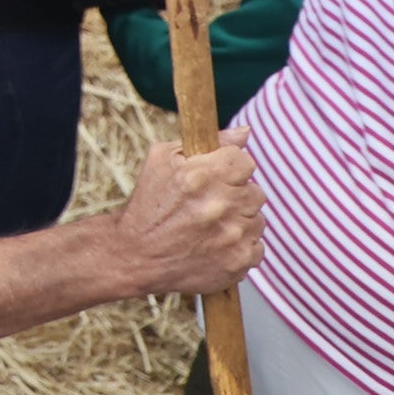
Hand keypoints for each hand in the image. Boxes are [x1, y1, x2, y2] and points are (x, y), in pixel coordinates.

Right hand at [112, 136, 261, 296]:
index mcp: (202, 176)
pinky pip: (256, 247)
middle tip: (211, 204)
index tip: (218, 177)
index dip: (231, 168)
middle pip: (255, 191)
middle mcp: (221, 205)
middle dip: (236, 195)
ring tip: (211, 227)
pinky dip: (240, 247)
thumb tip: (245, 132)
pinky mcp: (239, 262)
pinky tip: (216, 245)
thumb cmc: (149, 205)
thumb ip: (209, 142)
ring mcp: (233, 236)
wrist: (135, 256)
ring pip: (257, 220)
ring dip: (239, 221)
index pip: (245, 161)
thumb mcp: (163, 160)